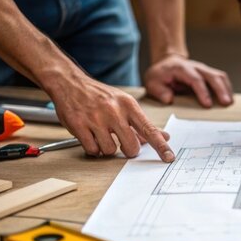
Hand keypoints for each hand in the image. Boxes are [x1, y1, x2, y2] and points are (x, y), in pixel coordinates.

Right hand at [48, 76, 174, 161]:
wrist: (70, 82)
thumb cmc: (100, 96)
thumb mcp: (125, 104)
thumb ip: (143, 123)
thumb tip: (164, 136)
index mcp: (128, 105)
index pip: (149, 129)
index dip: (161, 146)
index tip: (169, 157)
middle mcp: (114, 111)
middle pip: (131, 146)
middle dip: (128, 150)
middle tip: (122, 143)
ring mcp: (95, 118)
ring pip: (110, 150)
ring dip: (107, 148)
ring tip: (102, 136)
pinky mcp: (79, 125)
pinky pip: (92, 149)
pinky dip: (93, 148)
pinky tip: (91, 137)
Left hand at [144, 54, 232, 106]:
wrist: (167, 63)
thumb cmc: (160, 75)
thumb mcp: (152, 82)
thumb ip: (158, 90)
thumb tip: (169, 99)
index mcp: (182, 68)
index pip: (195, 79)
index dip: (203, 91)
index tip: (207, 104)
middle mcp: (196, 67)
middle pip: (212, 76)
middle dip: (221, 89)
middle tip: (226, 103)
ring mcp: (204, 70)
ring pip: (220, 76)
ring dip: (227, 89)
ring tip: (230, 103)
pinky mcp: (209, 74)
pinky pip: (221, 79)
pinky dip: (227, 89)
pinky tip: (229, 99)